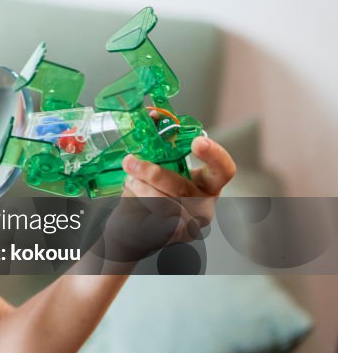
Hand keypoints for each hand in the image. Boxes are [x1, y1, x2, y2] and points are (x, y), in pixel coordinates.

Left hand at [100, 136, 236, 262]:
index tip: (197, 142)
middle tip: (132, 162)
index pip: (224, 169)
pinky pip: (158, 220)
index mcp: (205, 183)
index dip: (215, 155)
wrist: (128, 229)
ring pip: (168, 204)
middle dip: (155, 173)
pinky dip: (141, 205)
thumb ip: (156, 143)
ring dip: (142, 188)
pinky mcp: (174, 238)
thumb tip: (152, 114)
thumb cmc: (143, 194)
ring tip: (129, 180)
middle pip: (185, 187)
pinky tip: (133, 201)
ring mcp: (192, 224)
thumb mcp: (150, 166)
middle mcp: (204, 204)